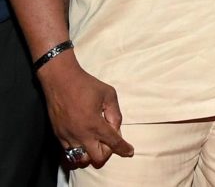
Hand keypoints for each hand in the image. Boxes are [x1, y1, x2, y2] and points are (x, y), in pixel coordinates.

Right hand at [37, 54, 133, 168]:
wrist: (61, 81)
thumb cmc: (87, 85)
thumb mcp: (109, 94)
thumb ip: (115, 113)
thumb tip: (116, 128)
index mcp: (95, 124)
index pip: (113, 143)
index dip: (123, 149)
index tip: (129, 152)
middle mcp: (81, 135)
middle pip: (97, 158)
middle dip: (106, 153)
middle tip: (109, 143)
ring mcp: (68, 137)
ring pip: (81, 159)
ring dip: (91, 154)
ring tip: (95, 143)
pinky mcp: (58, 136)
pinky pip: (68, 153)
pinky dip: (78, 151)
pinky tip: (83, 141)